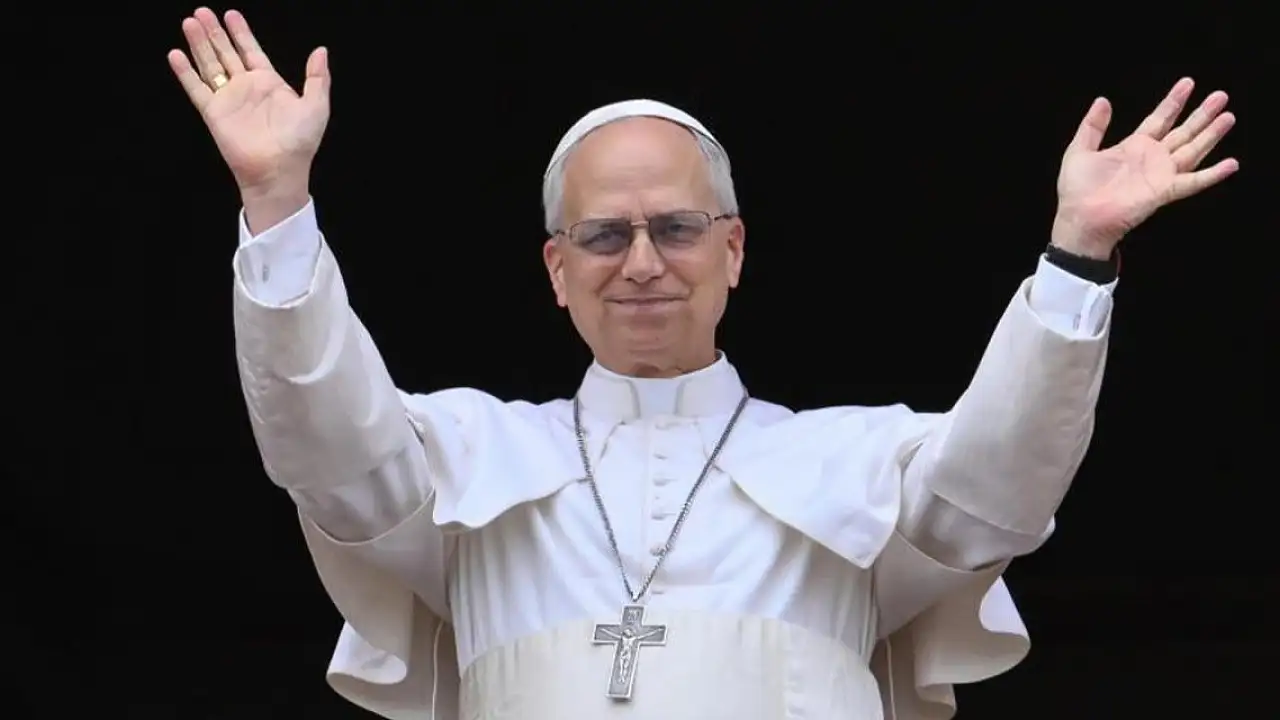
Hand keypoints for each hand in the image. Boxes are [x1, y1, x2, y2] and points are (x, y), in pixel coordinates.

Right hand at [168, 8, 330, 196]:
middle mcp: (246, 89)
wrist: (278, 170)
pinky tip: (176, 54)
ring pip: (210, 65)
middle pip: (226, 53)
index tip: (231, 14)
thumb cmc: (299, 142)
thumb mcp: (316, 106)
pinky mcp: (214, 113)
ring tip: (190, 22)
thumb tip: (321, 50)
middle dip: (215, 32)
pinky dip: (186, 72)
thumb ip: (318, 77)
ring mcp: (229, 100)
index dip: (241, 33)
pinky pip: (197, 88)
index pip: (251, 51)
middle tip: (203, 11)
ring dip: (199, 44)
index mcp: (270, 84)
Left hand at [1051, 78, 1237, 257]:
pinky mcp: (1165, 191)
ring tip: (1228, 117)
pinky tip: (1231, 163)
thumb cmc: (1077, 190)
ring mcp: (1161, 174)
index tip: (1188, 83)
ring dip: (1211, 135)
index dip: (1174, 102)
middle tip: (1221, 96)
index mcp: (1133, 147)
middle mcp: (1152, 158)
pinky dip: (1213, 174)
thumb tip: (1102, 100)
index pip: (1159, 119)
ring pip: (1193, 150)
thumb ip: (1092, 126)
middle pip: (1183, 132)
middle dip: (1202, 114)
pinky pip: (1194, 182)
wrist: (1080, 218)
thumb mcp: (1080, 150)